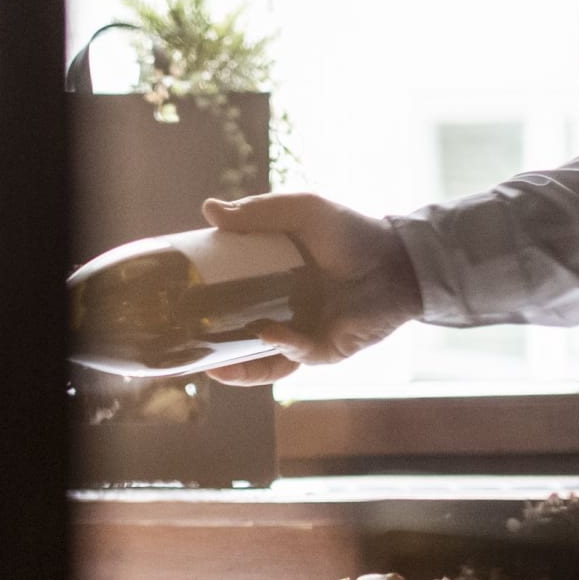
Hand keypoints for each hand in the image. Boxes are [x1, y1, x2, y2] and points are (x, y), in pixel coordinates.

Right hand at [200, 192, 424, 383]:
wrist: (399, 260)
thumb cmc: (352, 232)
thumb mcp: (302, 211)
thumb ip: (258, 212)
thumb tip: (209, 211)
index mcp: (272, 281)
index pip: (230, 294)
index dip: (205, 299)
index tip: (179, 296)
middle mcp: (283, 312)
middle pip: (239, 336)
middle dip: (213, 349)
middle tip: (185, 346)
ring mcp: (303, 334)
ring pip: (263, 360)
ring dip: (239, 368)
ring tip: (213, 368)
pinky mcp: (326, 350)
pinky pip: (296, 355)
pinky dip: (280, 346)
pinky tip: (266, 334)